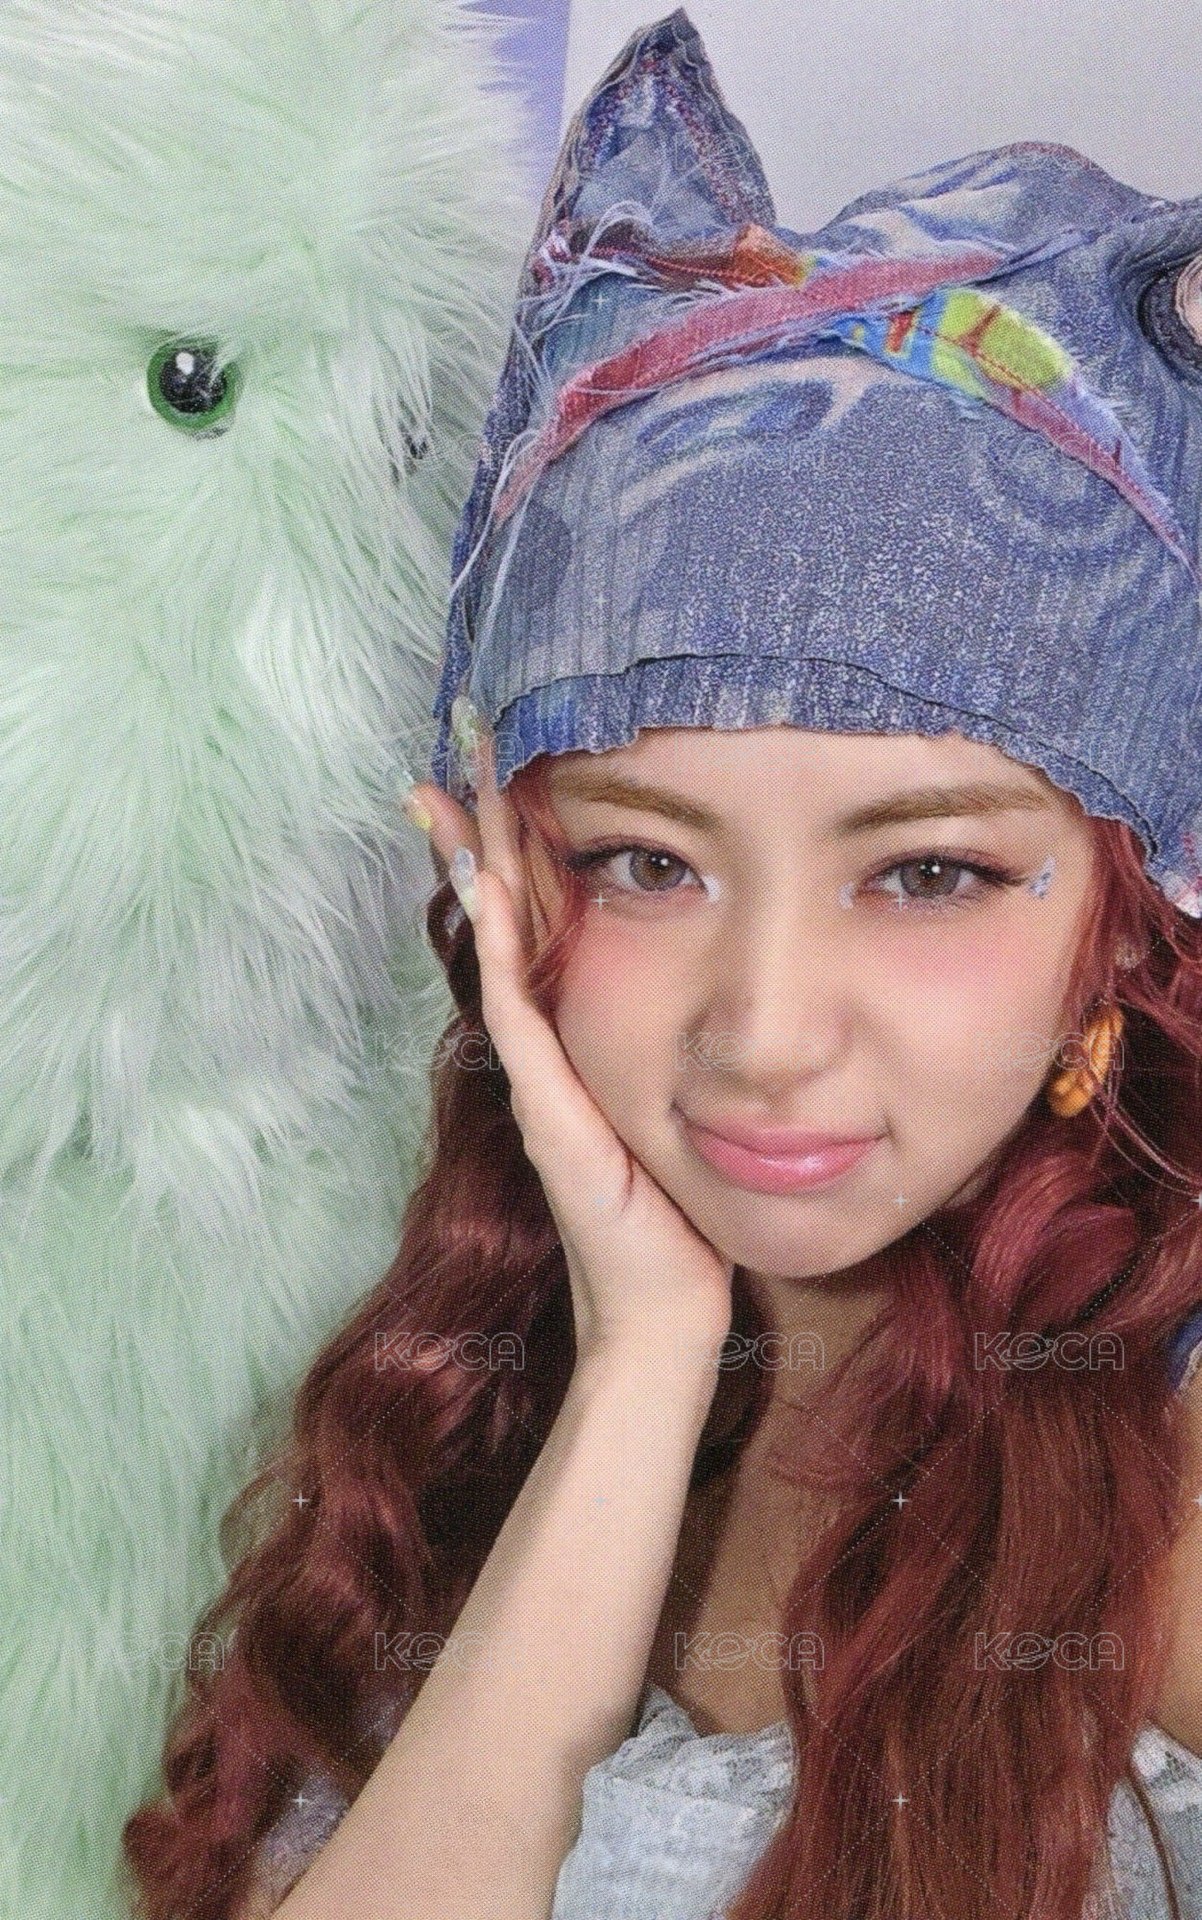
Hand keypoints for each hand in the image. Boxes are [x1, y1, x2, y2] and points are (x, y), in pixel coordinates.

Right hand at [402, 723, 734, 1376]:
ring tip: (452, 802)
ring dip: (477, 877)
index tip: (497, 775)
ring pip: (498, 958)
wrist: (666, 1306)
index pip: (535, 928)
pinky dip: (503, 956)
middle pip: (500, 925)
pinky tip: (494, 897)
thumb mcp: (677, 1108)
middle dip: (474, 842)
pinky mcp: (549, 1116)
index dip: (513, 853)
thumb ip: (675, 1054)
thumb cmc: (676, 1213)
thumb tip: (716, 993)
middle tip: (449, 759)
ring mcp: (537, 1081)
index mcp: (573, 1044)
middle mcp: (544, 1053)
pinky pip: (520, 1020)